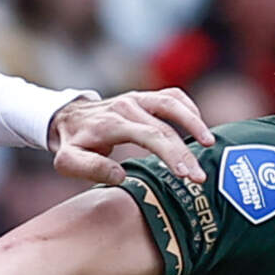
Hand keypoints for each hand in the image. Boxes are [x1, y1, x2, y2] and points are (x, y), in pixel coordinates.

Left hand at [48, 89, 212, 186]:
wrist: (64, 118)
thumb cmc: (70, 144)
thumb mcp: (68, 162)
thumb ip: (92, 168)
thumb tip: (121, 176)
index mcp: (111, 123)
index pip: (150, 136)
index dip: (171, 154)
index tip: (186, 175)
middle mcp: (126, 105)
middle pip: (165, 127)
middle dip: (185, 153)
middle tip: (200, 178)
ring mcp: (136, 98)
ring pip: (173, 103)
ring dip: (194, 122)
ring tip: (210, 144)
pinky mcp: (144, 97)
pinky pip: (172, 96)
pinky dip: (189, 108)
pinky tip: (199, 127)